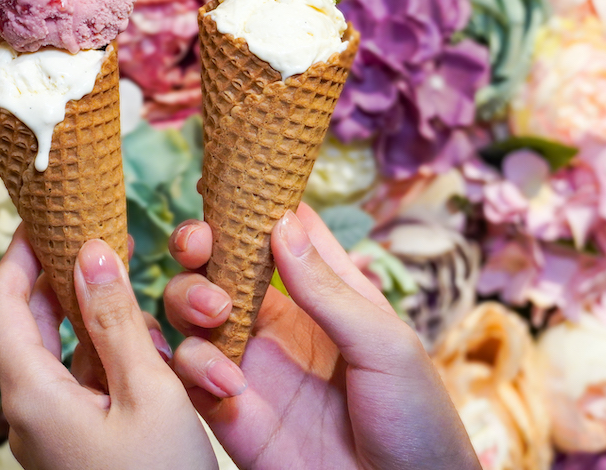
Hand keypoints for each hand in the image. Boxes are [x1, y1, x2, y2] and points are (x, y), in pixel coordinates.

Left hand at [0, 224, 218, 469]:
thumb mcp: (149, 393)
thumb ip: (118, 321)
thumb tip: (92, 252)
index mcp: (32, 395)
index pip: (0, 303)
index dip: (18, 253)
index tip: (45, 217)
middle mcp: (30, 411)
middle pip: (29, 323)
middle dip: (63, 276)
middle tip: (100, 237)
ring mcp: (51, 429)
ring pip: (61, 352)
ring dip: (92, 316)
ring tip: (133, 286)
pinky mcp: (76, 441)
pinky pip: (82, 382)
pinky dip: (107, 354)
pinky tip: (147, 344)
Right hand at [164, 204, 480, 469]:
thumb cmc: (418, 423)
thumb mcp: (385, 344)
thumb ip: (327, 288)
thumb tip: (280, 223)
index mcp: (323, 296)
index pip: (275, 235)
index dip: (248, 206)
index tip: (223, 182)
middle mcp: (278, 322)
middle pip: (219, 265)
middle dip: (199, 246)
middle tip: (200, 245)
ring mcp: (250, 364)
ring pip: (190, 311)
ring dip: (189, 299)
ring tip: (217, 313)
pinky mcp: (228, 410)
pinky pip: (187, 373)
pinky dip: (193, 366)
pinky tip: (228, 384)